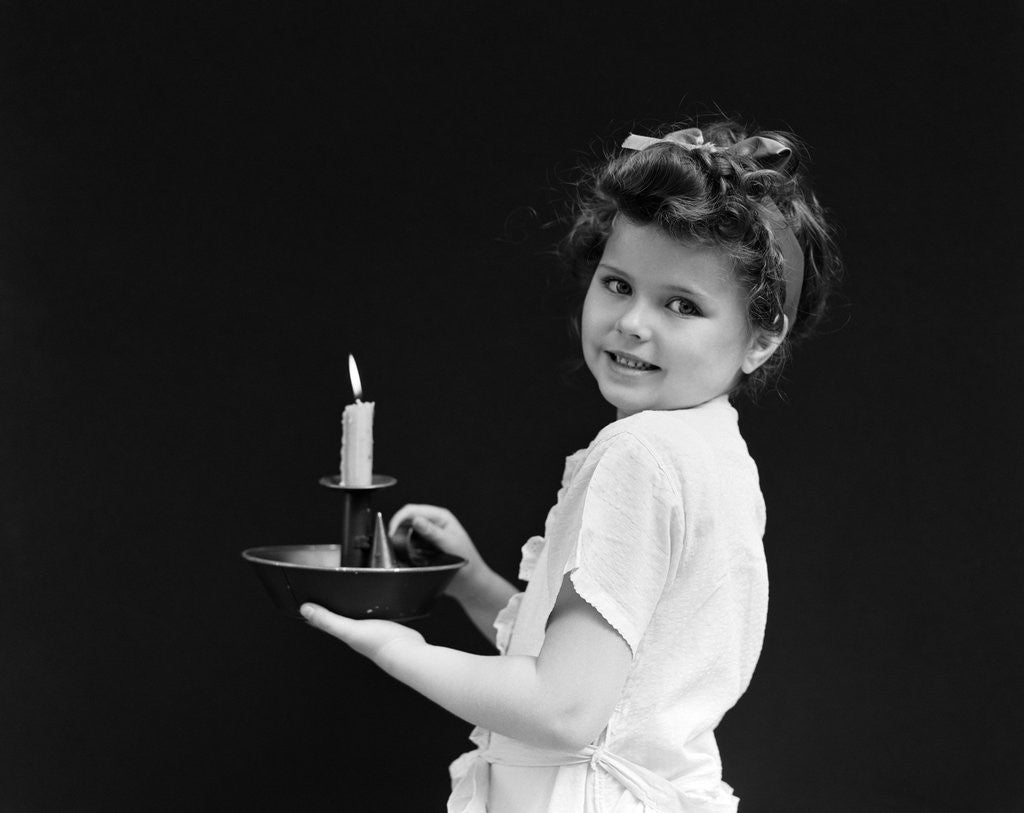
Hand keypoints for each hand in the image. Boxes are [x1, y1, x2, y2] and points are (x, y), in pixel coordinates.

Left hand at [300, 603, 424, 663]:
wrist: (407, 650)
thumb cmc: (380, 643)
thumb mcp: (349, 629)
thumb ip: (328, 620)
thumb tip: (305, 610)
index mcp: (345, 633)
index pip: (324, 623)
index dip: (313, 614)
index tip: (305, 603)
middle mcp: (355, 633)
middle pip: (338, 620)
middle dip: (330, 609)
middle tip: (321, 597)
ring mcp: (370, 630)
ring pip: (354, 617)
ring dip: (349, 609)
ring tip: (343, 598)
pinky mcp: (385, 625)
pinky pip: (371, 615)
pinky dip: (367, 609)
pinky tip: (371, 604)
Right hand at [388, 504, 485, 589]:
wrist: (471, 582)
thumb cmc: (467, 562)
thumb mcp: (450, 544)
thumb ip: (432, 532)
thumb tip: (416, 520)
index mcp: (441, 517)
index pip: (413, 510)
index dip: (399, 519)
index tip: (391, 533)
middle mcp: (433, 523)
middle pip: (406, 519)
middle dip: (396, 528)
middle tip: (390, 542)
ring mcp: (428, 535)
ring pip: (405, 531)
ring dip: (398, 538)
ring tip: (395, 548)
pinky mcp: (424, 547)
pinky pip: (408, 543)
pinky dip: (402, 547)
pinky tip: (401, 554)